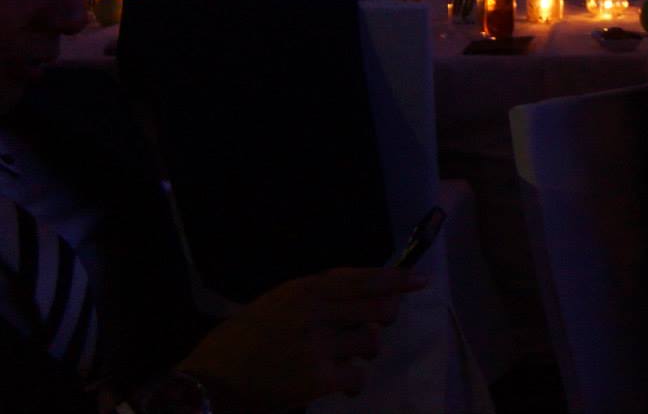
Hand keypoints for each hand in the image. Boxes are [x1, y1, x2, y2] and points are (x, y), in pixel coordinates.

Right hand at [176, 267, 426, 412]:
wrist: (211, 380)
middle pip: (378, 309)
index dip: (397, 280)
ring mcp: (317, 346)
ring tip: (343, 359)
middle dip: (382, 320)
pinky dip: (353, 383)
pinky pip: (357, 377)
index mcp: (305, 289)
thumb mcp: (279, 302)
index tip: (421, 281)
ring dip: (364, 353)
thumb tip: (366, 290)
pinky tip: (338, 384)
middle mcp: (315, 312)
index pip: (364, 278)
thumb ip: (319, 294)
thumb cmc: (244, 339)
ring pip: (371, 344)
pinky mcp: (317, 379)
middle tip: (371, 329)